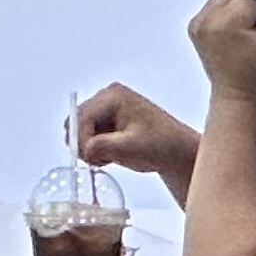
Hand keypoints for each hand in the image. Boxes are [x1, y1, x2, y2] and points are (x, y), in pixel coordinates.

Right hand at [72, 83, 197, 189]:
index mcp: (113, 96)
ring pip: (82, 130)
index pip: (82, 116)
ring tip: (109, 158)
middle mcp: (108, 97)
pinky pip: (90, 136)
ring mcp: (109, 108)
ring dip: (91, 148)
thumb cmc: (160, 145)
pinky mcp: (110, 121)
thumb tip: (84, 150)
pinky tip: (111, 156)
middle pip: (78, 121)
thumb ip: (102, 146)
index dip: (81, 140)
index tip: (88, 158)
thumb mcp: (128, 148)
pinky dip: (96, 149)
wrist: (177, 152)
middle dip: (84, 144)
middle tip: (97, 160)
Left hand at [186, 0, 255, 104]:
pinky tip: (235, 30)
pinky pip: (216, 4)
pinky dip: (227, 11)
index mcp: (226, 24)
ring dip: (238, 6)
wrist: (237, 95)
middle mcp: (207, 20)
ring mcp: (197, 22)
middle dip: (251, 4)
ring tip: (246, 29)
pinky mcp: (194, 25)